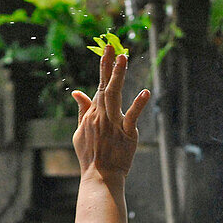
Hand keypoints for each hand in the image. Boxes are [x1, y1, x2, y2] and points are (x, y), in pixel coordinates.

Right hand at [71, 45, 150, 179]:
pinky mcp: (126, 134)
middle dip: (108, 65)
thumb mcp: (80, 131)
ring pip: (115, 96)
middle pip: (105, 86)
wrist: (99, 176)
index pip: (99, 86)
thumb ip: (82, 110)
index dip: (104, 68)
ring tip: (122, 58)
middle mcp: (101, 116)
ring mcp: (113, 124)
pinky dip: (138, 104)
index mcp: (92, 114)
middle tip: (111, 46)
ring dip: (118, 76)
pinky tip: (145, 92)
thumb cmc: (91, 155)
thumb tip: (77, 92)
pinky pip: (131, 117)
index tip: (107, 51)